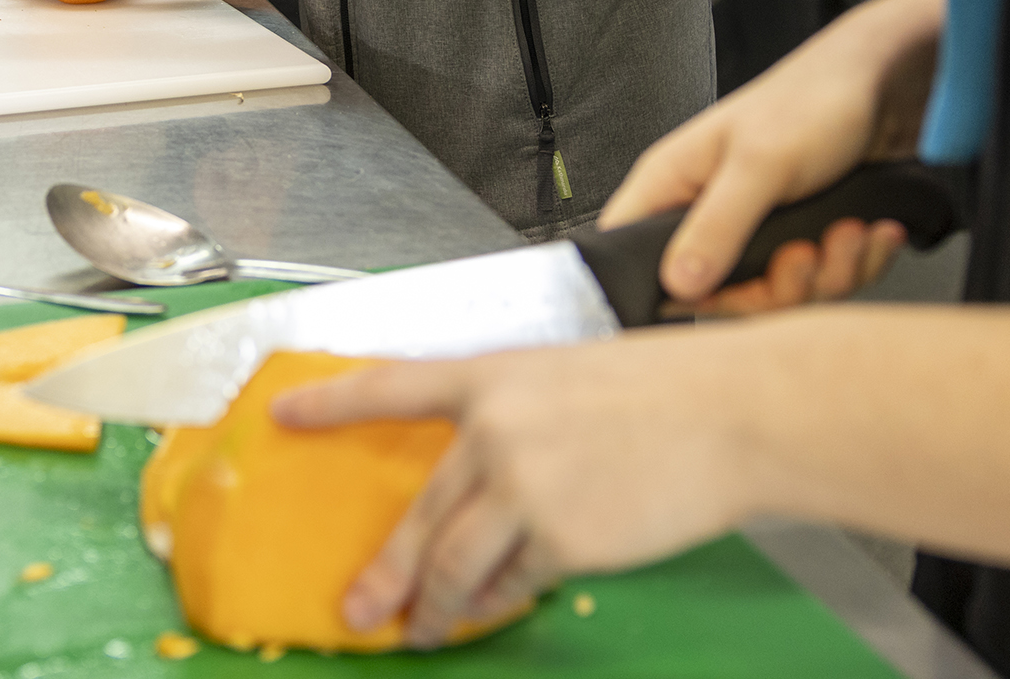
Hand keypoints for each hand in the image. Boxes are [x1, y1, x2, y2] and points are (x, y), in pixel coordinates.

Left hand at [274, 334, 741, 647]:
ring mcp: (524, 485)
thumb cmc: (661, 391)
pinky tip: (498, 610)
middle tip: (360, 608)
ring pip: (454, 566)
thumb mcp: (568, 381)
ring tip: (425, 633)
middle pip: (418, 516)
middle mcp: (495, 428)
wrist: (727, 412)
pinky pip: (514, 585)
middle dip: (385, 573)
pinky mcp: (560, 537)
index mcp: (494, 375)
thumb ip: (514, 422)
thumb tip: (474, 486)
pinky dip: (501, 604)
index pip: (391, 384)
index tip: (282, 413)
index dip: (331, 401)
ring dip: (436, 611)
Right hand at [603, 0, 945, 305]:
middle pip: (720, 295)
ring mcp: (758, 229)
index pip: (628, 249)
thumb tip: (675, 285)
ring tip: (851, 231)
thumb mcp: (760, 164)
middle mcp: (710, 212)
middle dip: (779, 287)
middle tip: (807, 253)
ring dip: (830, 273)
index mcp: (674, 183)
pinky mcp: (803, 237)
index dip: (656, 285)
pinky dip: (857, 263)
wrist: (888, 84)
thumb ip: (716, 226)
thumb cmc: (812, 102)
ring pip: (780, 293)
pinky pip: (823, 282)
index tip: (715, 293)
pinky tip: (875, 231)